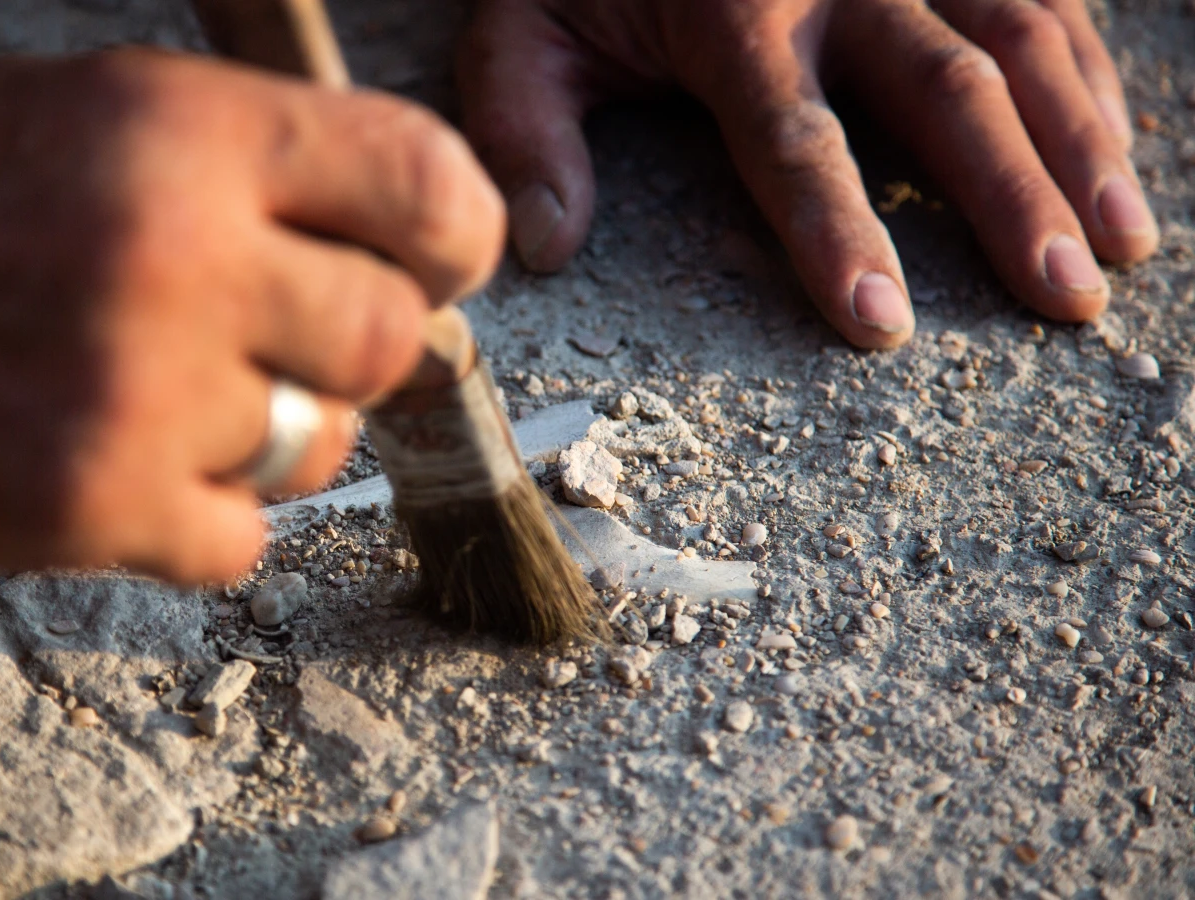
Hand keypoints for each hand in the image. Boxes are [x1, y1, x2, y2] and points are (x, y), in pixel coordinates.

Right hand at [0, 49, 503, 582]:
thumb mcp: (69, 120)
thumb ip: (235, 179)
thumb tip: (371, 255)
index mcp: (181, 130)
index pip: (425, 184)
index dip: (452, 236)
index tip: (435, 267)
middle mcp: (182, 253)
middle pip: (390, 336)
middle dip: (347, 353)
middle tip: (269, 351)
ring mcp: (141, 390)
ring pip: (319, 446)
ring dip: (265, 440)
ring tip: (155, 407)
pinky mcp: (91, 508)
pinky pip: (240, 540)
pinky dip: (196, 522)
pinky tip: (114, 474)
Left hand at [458, 0, 1158, 347]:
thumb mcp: (519, 32)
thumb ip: (523, 132)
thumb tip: (541, 247)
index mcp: (732, 12)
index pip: (794, 138)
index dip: (838, 231)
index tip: (882, 325)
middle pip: (947, 89)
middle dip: (1014, 197)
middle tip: (1069, 297)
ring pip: (1023, 36)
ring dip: (1082, 141)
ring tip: (1124, 246)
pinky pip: (1041, 0)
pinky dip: (1084, 77)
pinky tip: (1111, 152)